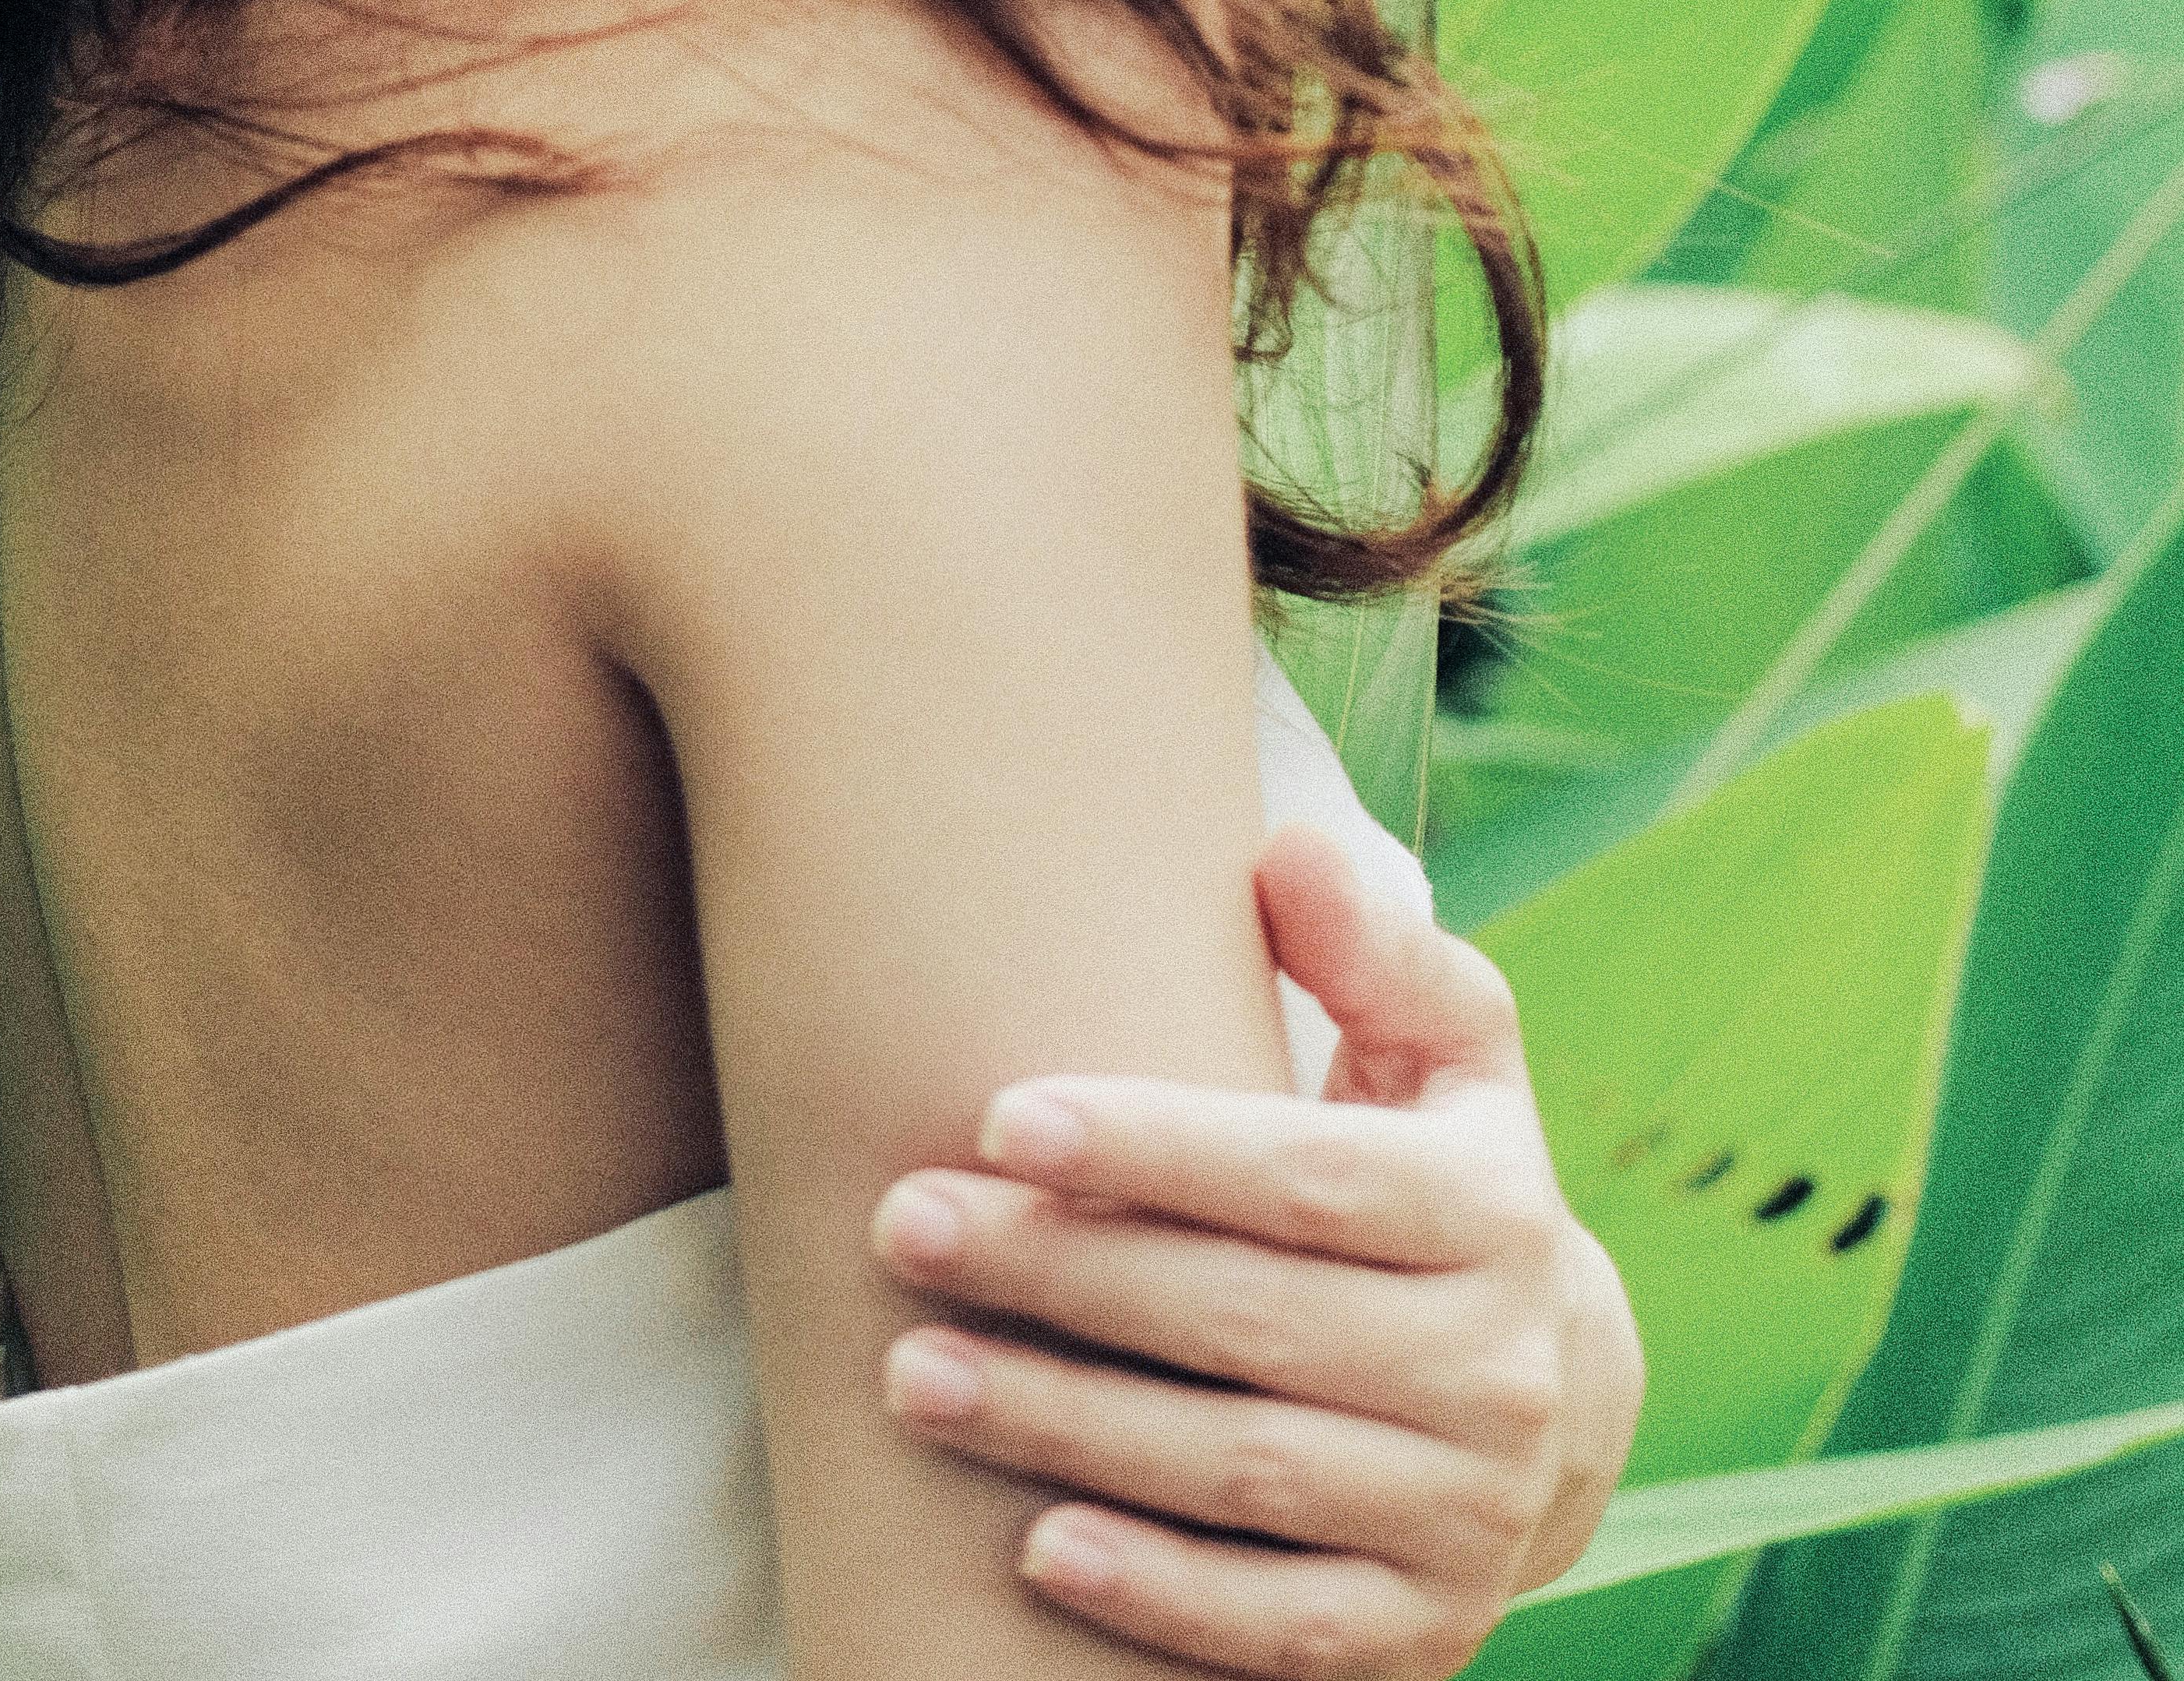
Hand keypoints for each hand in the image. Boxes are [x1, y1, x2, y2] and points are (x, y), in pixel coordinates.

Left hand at [869, 821, 1643, 1671]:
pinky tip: (1036, 1547)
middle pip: (1245, 1322)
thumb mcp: (1448, 1045)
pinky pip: (1279, 1624)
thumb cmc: (1438, 1174)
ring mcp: (1468, 1518)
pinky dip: (1160, 1594)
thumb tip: (1288, 852)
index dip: (1149, 1146)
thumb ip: (1376, 945)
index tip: (1000, 1116)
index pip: (1303, 1178)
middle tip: (901, 1226)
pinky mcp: (1426, 1631)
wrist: (1554, 1394)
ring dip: (1065, 1427)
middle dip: (1058, 1273)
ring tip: (913, 1371)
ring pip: (1240, 1471)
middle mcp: (1498, 1373)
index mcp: (1494, 1212)